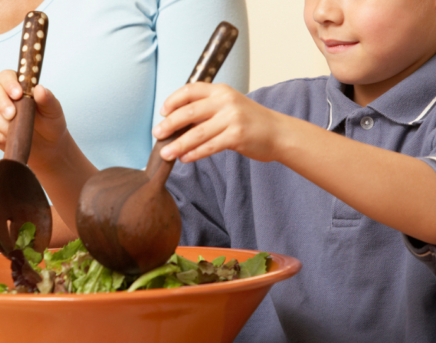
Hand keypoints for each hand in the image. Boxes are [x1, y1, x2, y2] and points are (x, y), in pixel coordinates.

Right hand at [0, 70, 68, 167]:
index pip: (7, 76)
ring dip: (3, 123)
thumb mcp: (54, 111)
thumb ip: (48, 99)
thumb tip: (39, 89)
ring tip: (19, 130)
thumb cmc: (51, 123)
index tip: (17, 94)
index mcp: (20, 87)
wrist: (49, 146)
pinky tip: (11, 138)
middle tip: (12, 114)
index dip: (9, 83)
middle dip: (1, 103)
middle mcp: (6, 98)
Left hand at [153, 83, 289, 162]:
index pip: (190, 90)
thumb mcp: (229, 106)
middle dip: (169, 124)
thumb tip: (176, 121)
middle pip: (189, 111)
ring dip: (178, 144)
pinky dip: (195, 153)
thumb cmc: (250, 121)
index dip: (173, 100)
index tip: (162, 112)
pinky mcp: (237, 136)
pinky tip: (184, 158)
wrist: (278, 133)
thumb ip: (207, 110)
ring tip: (165, 153)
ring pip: (197, 132)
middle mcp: (226, 101)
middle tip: (156, 134)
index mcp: (221, 90)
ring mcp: (232, 118)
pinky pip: (210, 146)